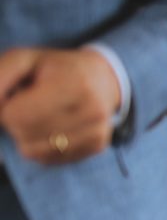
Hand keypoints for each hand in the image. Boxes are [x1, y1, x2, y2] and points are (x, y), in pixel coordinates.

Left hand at [0, 48, 121, 164]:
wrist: (104, 78)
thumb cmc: (57, 68)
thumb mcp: (25, 60)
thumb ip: (0, 77)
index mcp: (74, 84)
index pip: (17, 116)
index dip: (9, 107)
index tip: (22, 95)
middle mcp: (92, 110)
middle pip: (24, 135)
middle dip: (17, 123)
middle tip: (32, 105)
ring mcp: (97, 131)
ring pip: (34, 152)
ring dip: (28, 136)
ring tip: (42, 117)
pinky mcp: (97, 146)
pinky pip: (49, 159)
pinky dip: (42, 146)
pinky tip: (53, 129)